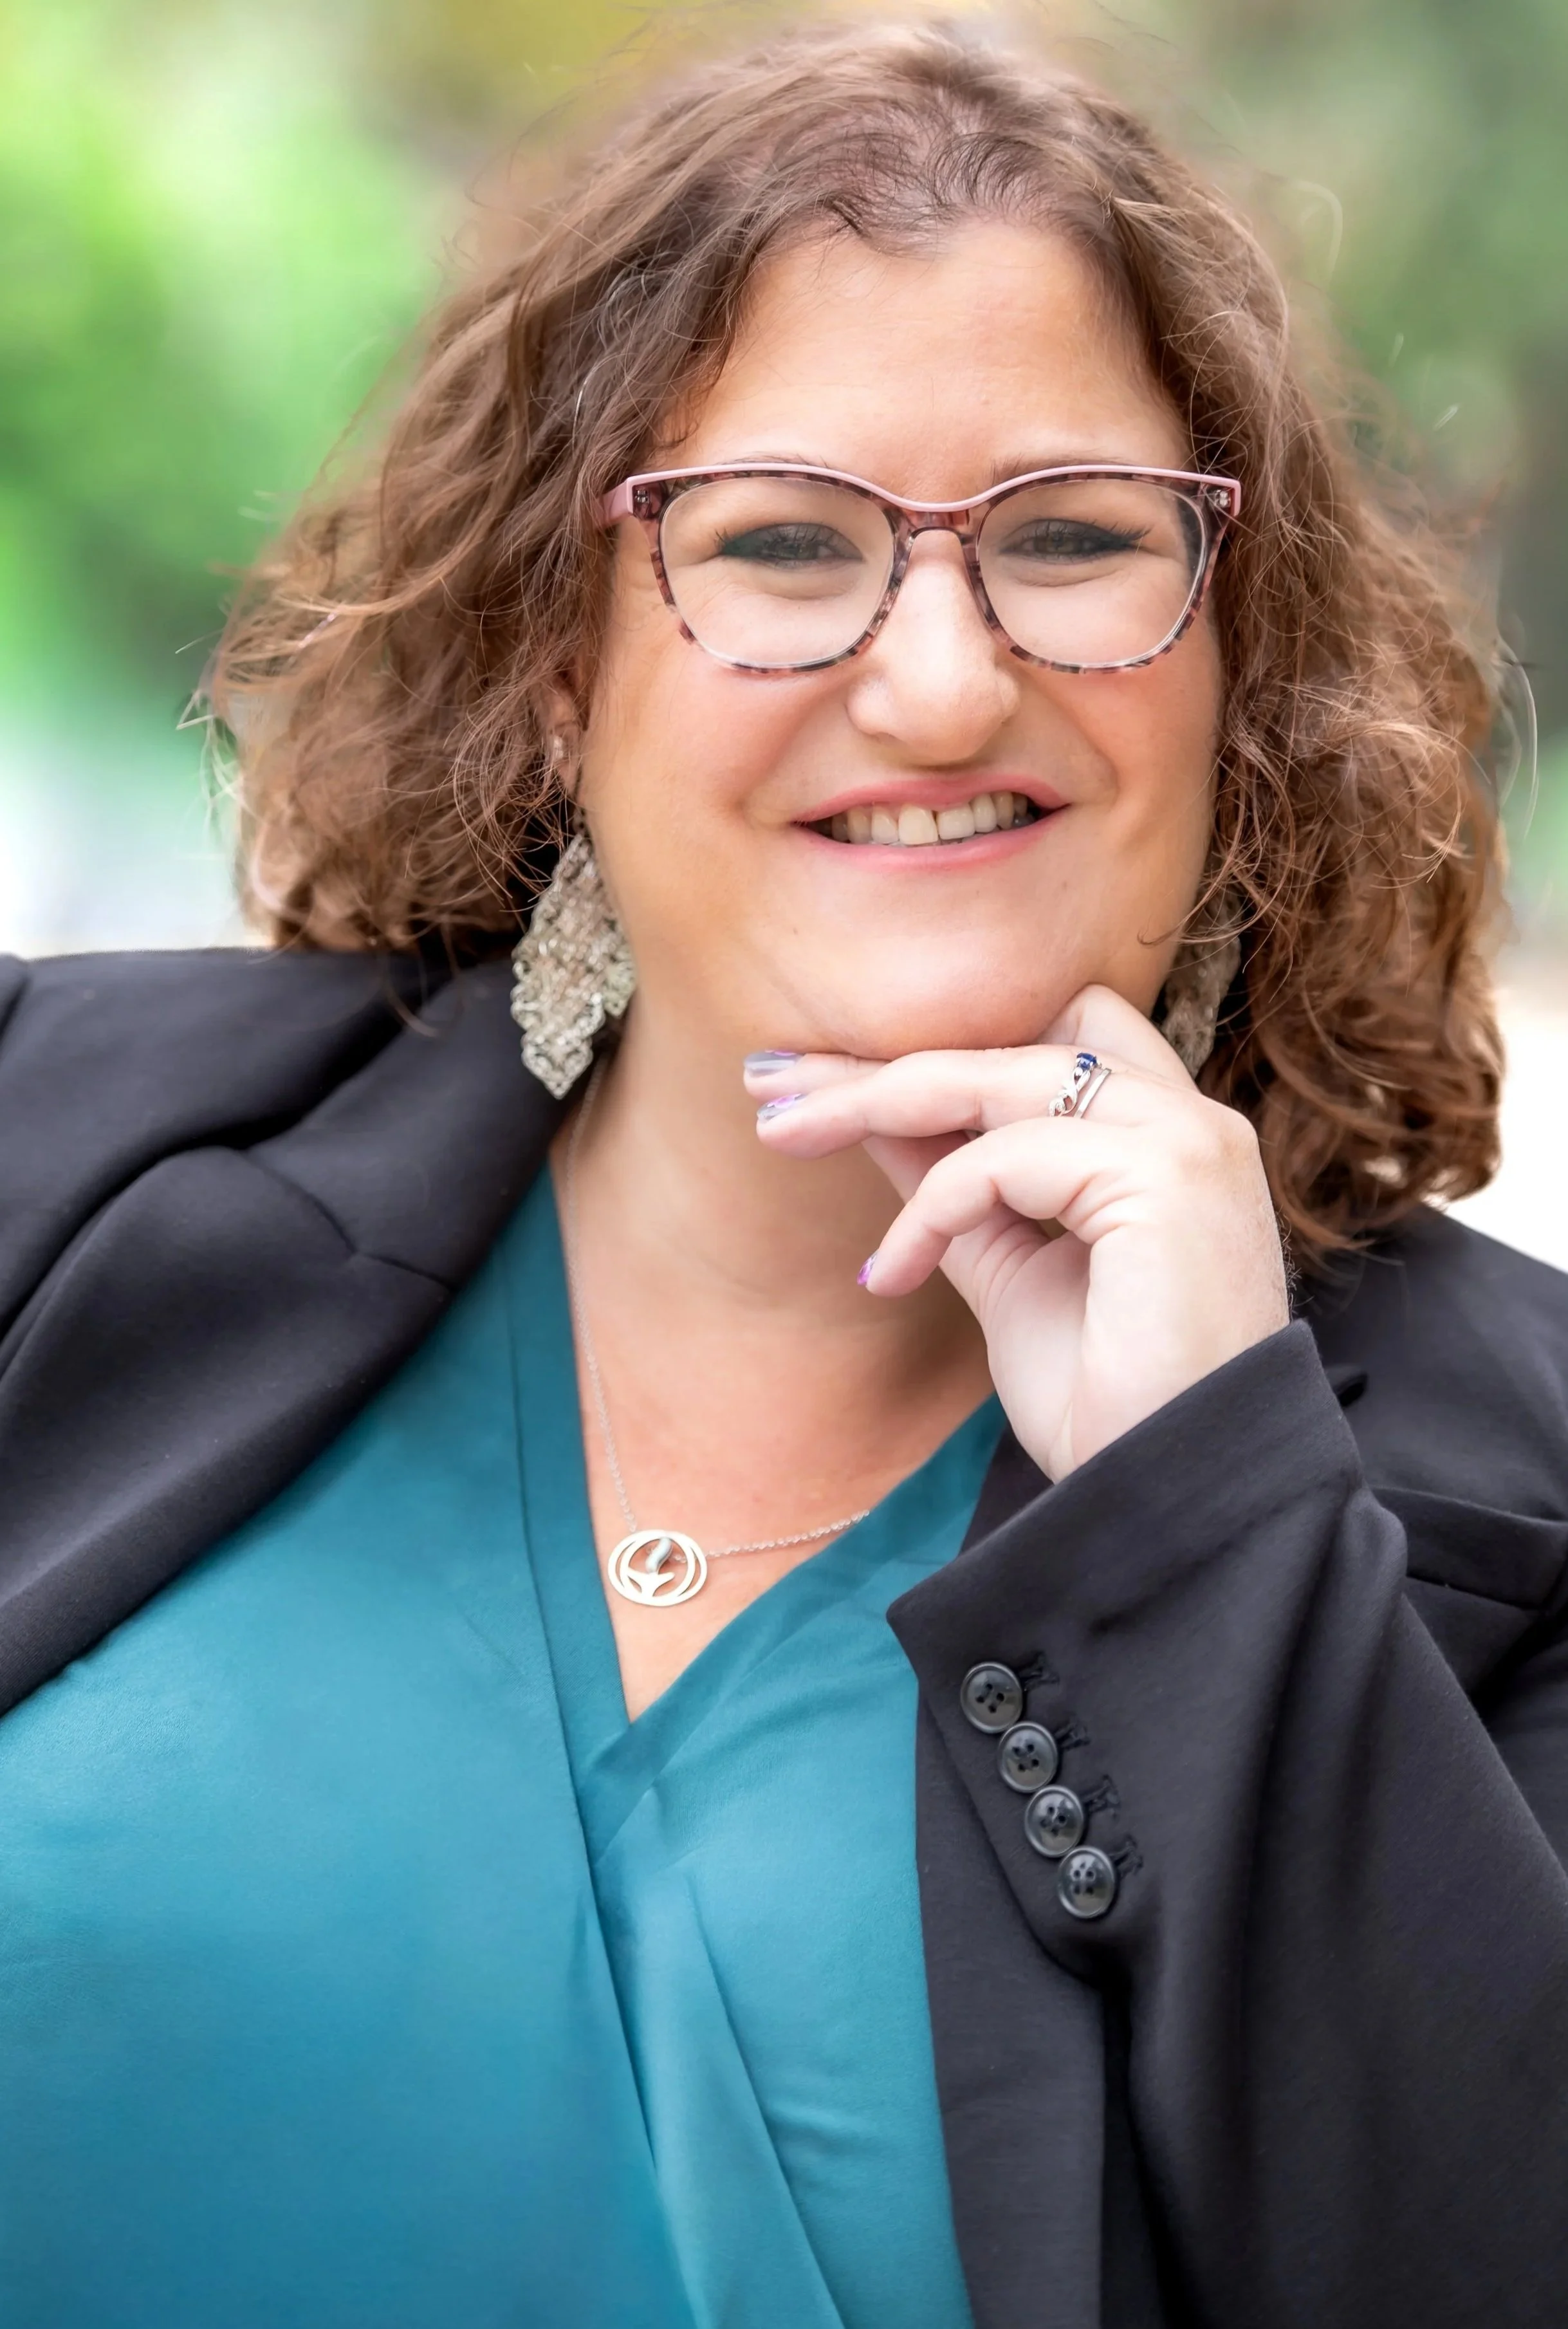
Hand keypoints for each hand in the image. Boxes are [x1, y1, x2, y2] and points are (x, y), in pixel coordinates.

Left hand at [745, 986, 1289, 1479]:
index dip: (936, 1045)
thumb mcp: (1008, 1271)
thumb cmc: (1106, 1403)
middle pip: (1009, 1040)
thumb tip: (871, 1117)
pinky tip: (888, 1274)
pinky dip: (930, 1208)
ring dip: (876, 1102)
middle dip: (879, 1059)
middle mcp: (1189, 1120)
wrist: (1170, 1506)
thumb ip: (954, 1187)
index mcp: (1165, 1137)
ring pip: (995, 1076)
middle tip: (768, 1082)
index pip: (1045, 1035)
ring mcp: (1184, 1141)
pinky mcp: (1165, 1176)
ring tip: (787, 1138)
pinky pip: (1004, 1158)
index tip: (819, 1075)